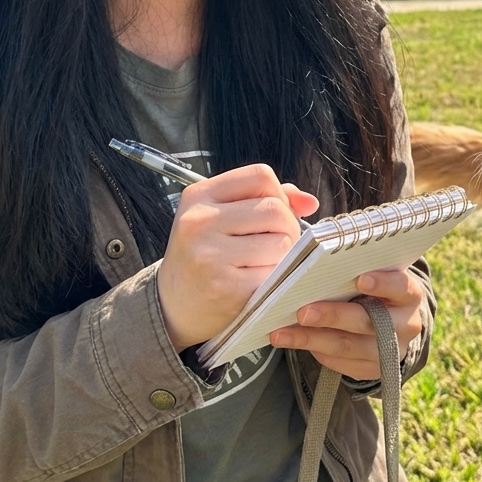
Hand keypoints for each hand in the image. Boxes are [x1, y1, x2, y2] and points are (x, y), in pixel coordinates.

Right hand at [157, 164, 318, 350]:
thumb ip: (264, 200)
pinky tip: (258, 282)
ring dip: (283, 255)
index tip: (274, 214)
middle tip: (275, 244)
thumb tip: (310, 202)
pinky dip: (275, 278)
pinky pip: (274, 273)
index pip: (260, 176)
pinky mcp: (225, 287)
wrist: (171, 305)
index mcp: (199, 196)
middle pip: (275, 209)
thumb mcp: (219, 217)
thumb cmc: (203, 255)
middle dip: (287, 227)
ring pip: (281, 242)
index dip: (279, 194)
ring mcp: (210, 255)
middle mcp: (200, 221)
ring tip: (263, 263)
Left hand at [269, 268, 425, 380]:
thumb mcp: (372, 271)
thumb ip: (353, 265)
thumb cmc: (372, 285)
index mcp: (409, 293)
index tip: (360, 278)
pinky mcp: (374, 369)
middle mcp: (406, 324)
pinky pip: (341, 363)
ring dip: (312, 338)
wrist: (390, 320)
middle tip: (303, 311)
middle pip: (368, 322)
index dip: (383, 283)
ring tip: (281, 332)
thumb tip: (315, 255)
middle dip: (333, 316)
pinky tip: (292, 341)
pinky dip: (315, 351)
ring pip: (348, 346)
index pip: (401, 287)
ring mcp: (391, 351)